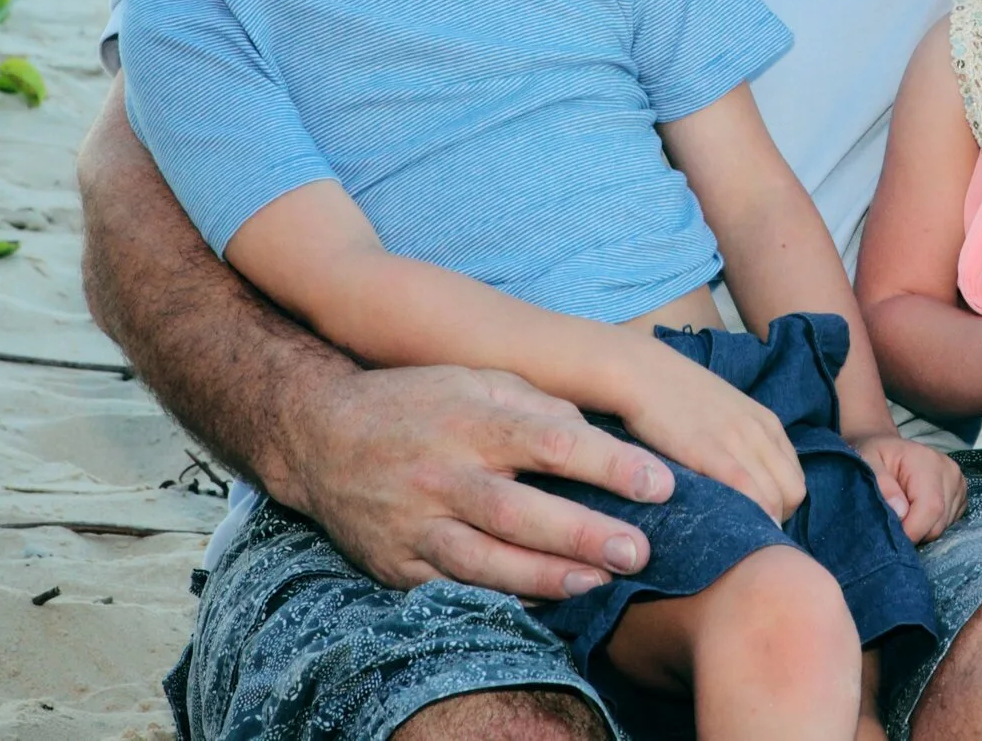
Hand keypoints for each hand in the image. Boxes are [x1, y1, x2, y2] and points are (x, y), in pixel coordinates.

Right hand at [282, 364, 673, 599]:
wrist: (320, 436)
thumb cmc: (416, 403)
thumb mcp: (473, 379)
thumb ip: (536, 403)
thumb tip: (595, 431)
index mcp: (470, 420)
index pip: (550, 442)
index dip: (609, 464)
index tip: (661, 483)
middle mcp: (442, 474)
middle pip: (520, 511)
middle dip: (584, 534)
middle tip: (641, 551)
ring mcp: (416, 524)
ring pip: (486, 561)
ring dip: (547, 577)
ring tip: (598, 583)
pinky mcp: (397, 564)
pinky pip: (455, 588)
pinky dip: (501, 598)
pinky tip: (544, 602)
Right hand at [617, 356, 806, 525]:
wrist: (643, 372)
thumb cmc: (678, 397)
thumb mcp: (727, 416)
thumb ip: (745, 443)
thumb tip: (751, 481)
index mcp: (768, 424)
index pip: (797, 480)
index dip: (780, 507)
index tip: (754, 517)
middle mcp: (761, 432)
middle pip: (794, 494)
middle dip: (775, 518)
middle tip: (743, 528)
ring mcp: (737, 441)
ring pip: (775, 500)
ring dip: (758, 524)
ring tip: (730, 532)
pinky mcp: (710, 451)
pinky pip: (746, 493)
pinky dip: (743, 516)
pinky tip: (722, 526)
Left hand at [853, 432, 967, 544]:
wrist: (889, 448)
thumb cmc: (876, 455)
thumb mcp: (867, 462)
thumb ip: (881, 485)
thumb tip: (900, 511)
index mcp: (928, 462)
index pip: (930, 508)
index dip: (911, 531)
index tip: (889, 539)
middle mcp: (950, 472)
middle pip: (938, 523)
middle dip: (913, 534)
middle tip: (891, 526)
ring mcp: (958, 484)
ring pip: (943, 527)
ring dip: (921, 530)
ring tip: (901, 516)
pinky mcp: (960, 495)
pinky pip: (948, 524)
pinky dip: (929, 526)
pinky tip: (914, 513)